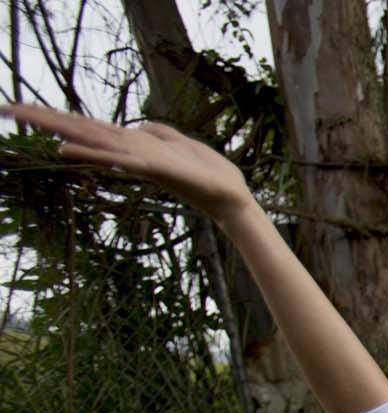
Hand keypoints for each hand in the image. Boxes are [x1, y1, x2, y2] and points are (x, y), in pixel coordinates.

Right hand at [0, 103, 253, 223]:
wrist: (232, 196)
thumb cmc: (209, 173)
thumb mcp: (181, 144)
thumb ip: (160, 133)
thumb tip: (141, 125)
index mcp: (132, 143)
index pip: (88, 125)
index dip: (56, 116)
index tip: (23, 108)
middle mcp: (128, 150)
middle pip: (78, 128)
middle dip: (40, 119)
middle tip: (3, 108)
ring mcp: (137, 160)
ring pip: (90, 139)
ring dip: (55, 127)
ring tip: (21, 118)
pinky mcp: (152, 169)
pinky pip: (118, 159)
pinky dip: (93, 152)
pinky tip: (67, 147)